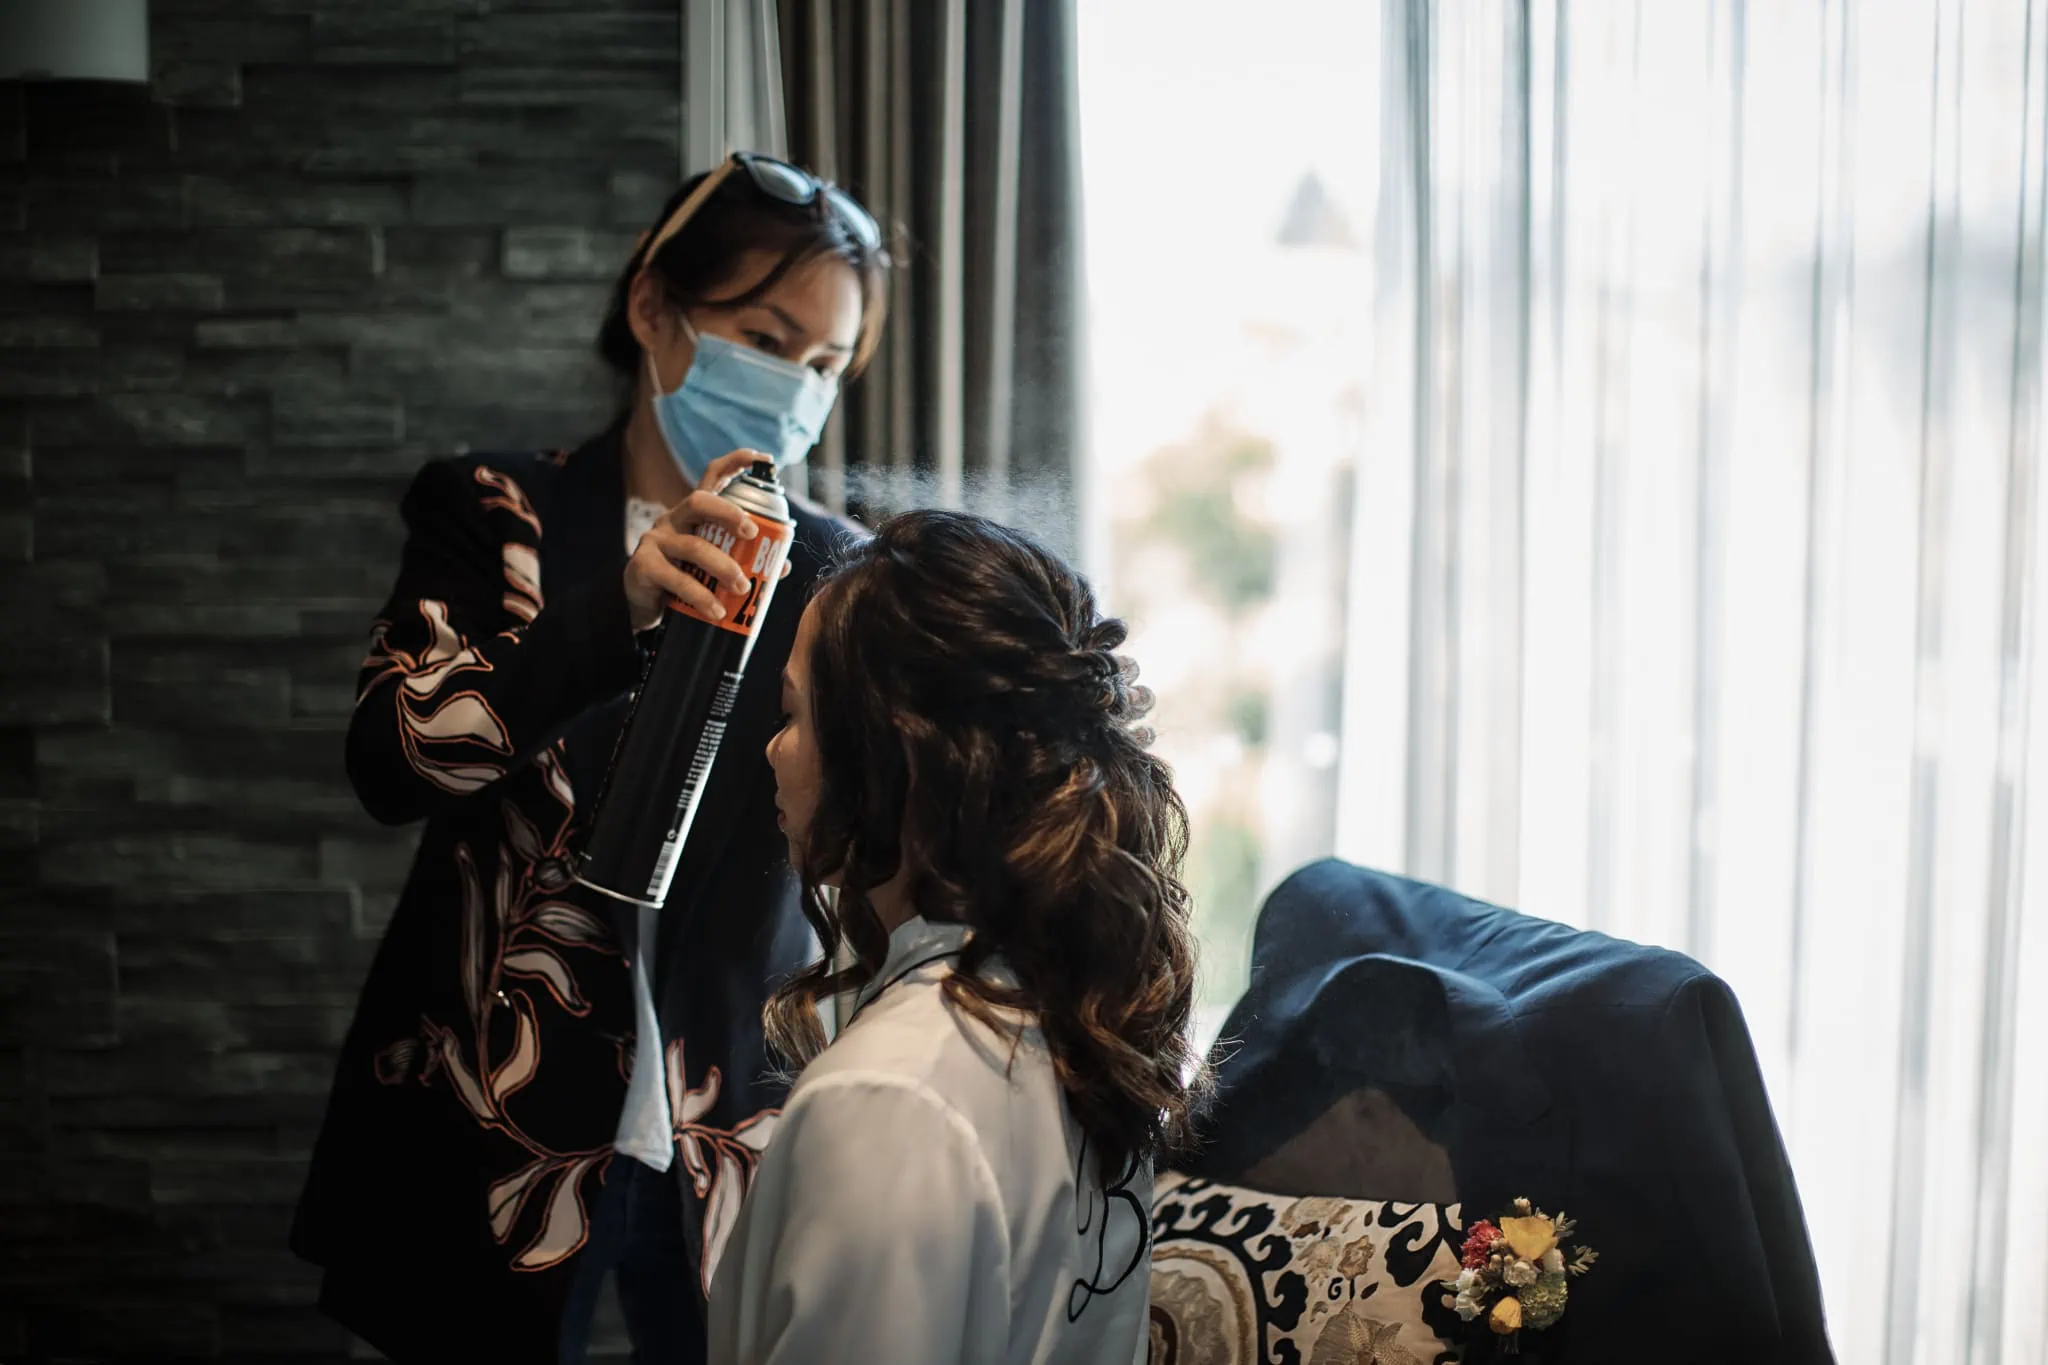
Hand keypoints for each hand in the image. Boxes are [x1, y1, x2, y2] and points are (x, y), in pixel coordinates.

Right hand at [622, 450, 790, 631]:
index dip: (736, 462)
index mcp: (694, 514)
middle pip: (699, 501)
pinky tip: (717, 611)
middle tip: (753, 533)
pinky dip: (701, 596)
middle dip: (729, 513)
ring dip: (723, 567)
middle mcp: (673, 519)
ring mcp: (656, 541)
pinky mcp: (643, 566)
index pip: (712, 477)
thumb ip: (745, 561)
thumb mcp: (712, 566)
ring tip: (742, 588)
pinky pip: (677, 579)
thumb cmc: (685, 578)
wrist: (643, 607)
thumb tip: (784, 566)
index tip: (764, 458)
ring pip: (693, 546)